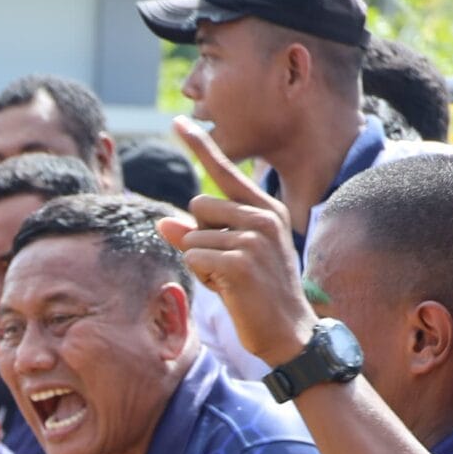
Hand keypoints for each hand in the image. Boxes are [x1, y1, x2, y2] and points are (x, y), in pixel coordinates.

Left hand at [156, 117, 314, 368]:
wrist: (289, 333)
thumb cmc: (255, 295)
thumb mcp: (226, 259)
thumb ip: (197, 236)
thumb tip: (163, 221)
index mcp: (266, 208)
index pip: (224, 170)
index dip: (199, 145)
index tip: (177, 121)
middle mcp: (263, 215)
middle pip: (198, 205)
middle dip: (200, 236)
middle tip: (227, 265)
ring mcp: (254, 236)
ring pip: (193, 234)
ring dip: (200, 260)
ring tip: (230, 279)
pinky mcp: (240, 260)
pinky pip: (194, 256)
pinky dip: (202, 275)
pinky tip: (229, 289)